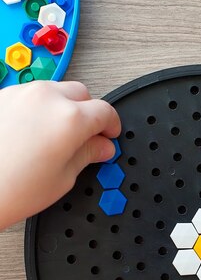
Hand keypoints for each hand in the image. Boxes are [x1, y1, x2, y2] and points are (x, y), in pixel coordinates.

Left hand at [0, 81, 119, 228]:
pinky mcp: (3, 96)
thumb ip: (87, 155)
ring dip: (63, 108)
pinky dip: (39, 109)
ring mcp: (22, 93)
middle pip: (82, 94)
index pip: (105, 112)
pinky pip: (31, 94)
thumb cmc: (10, 189)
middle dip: (88, 114)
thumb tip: (101, 146)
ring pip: (56, 91)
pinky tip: (32, 134)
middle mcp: (47, 98)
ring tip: (54, 138)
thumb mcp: (63, 178)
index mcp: (70, 119)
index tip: (109, 136)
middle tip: (84, 139)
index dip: (111, 126)